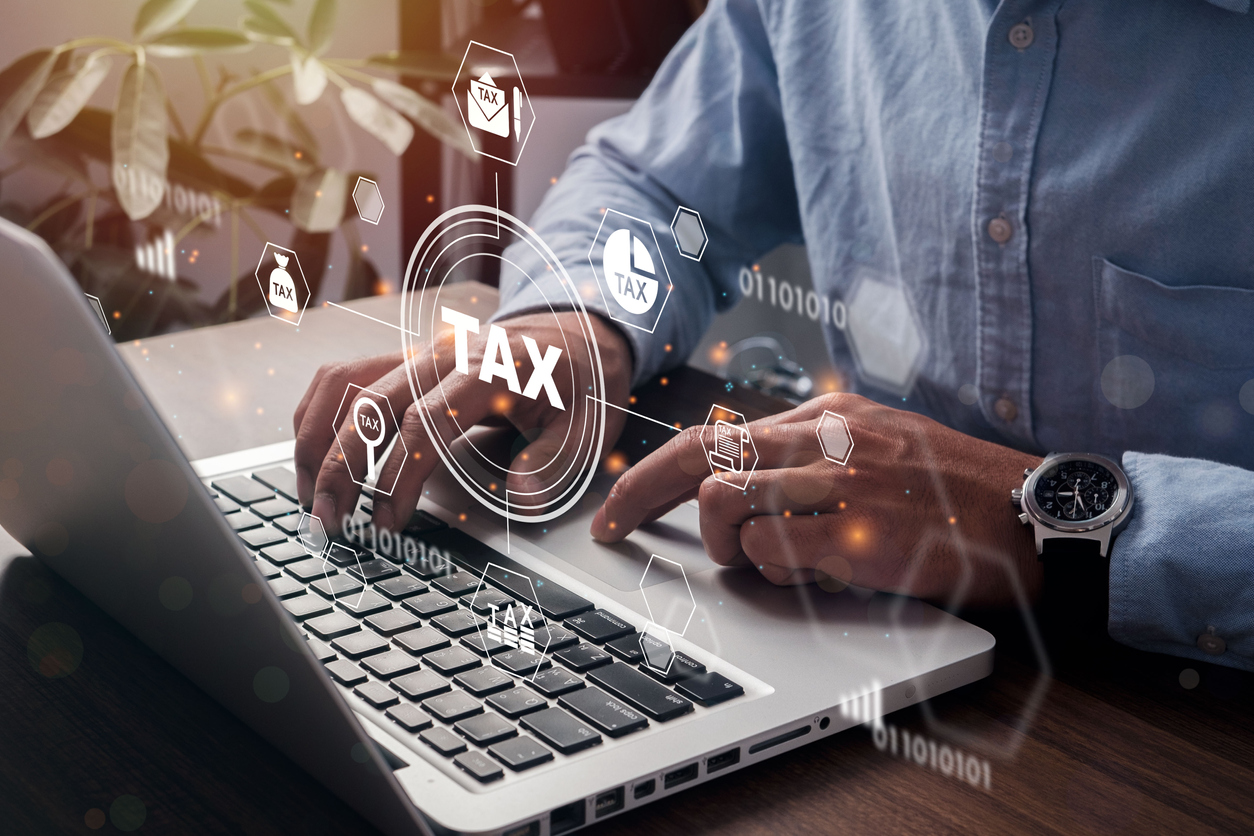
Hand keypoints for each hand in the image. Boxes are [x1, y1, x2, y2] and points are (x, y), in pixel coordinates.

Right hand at [293, 311, 631, 534]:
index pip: (426, 421)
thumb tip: (521, 497)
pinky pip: (342, 377)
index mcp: (487, 369)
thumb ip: (554, 460)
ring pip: (343, 385)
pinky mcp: (402, 360)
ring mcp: (416, 353)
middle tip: (329, 521)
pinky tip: (310, 456)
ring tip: (310, 497)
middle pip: (370, 403)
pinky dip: (316, 414)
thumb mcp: (588, 423)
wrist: (574, 333)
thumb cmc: (577, 380)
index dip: (401, 475)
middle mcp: (442, 355)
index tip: (390, 520)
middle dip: (340, 466)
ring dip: (316, 441)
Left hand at [590, 393, 1043, 606]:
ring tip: (765, 563)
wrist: (1036, 516)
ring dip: (728, 544)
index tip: (618, 504)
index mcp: (829, 415)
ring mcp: (843, 484)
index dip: (653, 471)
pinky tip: (813, 575)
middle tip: (614, 529)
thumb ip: (813, 453)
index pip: (714, 432)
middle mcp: (828, 438)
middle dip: (640, 496)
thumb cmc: (957, 490)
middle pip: (700, 458)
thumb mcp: (881, 445)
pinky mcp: (861, 535)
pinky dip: (775, 570)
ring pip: (727, 501)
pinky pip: (773, 551)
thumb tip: (742, 481)